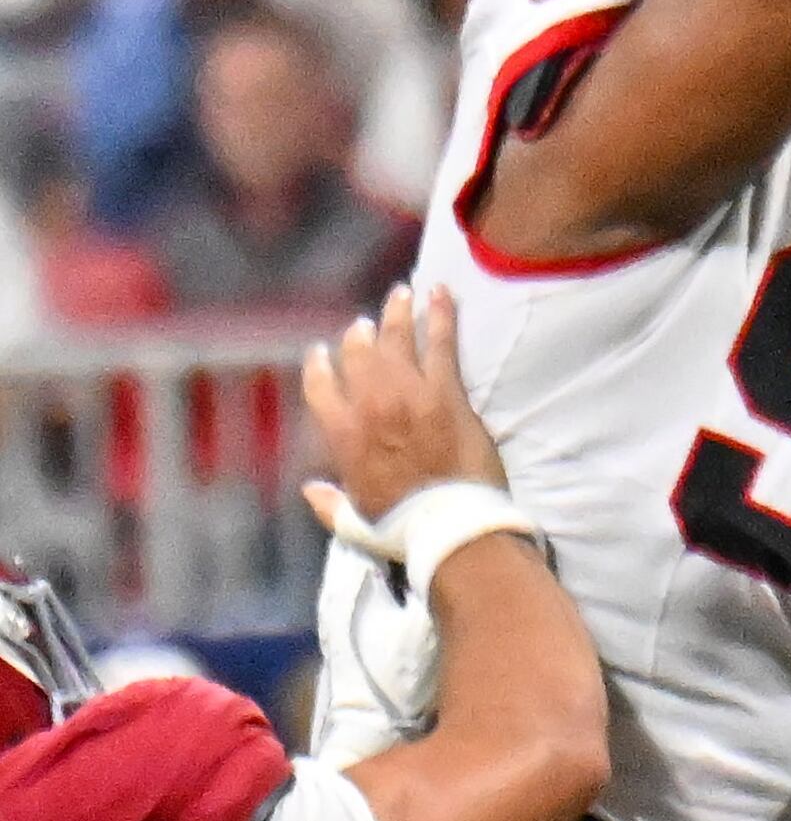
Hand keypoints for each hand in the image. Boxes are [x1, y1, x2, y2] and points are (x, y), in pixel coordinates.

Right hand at [301, 285, 503, 535]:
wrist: (449, 525)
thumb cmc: (403, 529)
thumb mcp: (356, 523)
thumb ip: (330, 504)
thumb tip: (311, 491)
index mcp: (341, 435)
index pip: (319, 387)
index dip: (319, 366)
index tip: (321, 352)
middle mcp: (368, 406)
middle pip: (358, 357)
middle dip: (361, 336)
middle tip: (367, 323)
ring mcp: (407, 394)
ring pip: (397, 341)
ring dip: (398, 314)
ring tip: (402, 293)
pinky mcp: (446, 392)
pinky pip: (441, 344)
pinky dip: (442, 315)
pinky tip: (442, 291)